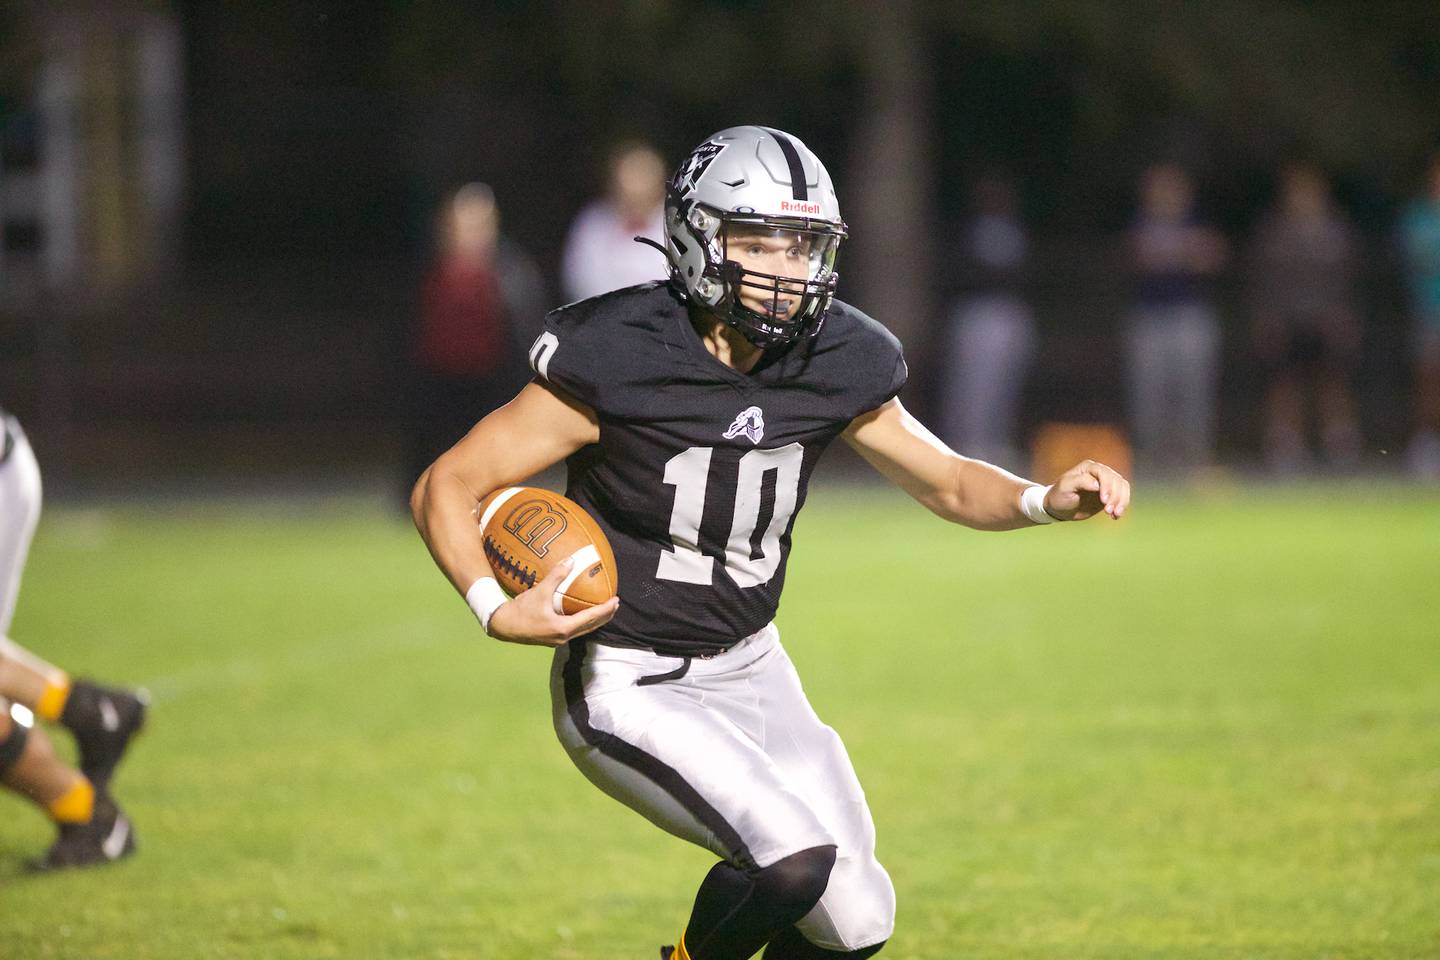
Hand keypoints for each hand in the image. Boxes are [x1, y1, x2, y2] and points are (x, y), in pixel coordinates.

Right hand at [486, 558, 619, 645]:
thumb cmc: (521, 610)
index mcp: (563, 628)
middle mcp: (563, 637)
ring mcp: (558, 639)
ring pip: (583, 630)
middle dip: (604, 616)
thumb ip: (556, 576)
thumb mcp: (540, 591)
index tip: (616, 601)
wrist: (502, 626)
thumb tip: (571, 560)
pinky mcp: (552, 638)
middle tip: (615, 604)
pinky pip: (574, 630)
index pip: (591, 618)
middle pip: (591, 627)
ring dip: (595, 620)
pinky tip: (583, 614)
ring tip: (604, 610)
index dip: (605, 609)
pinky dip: (583, 622)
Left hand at [1045, 460, 1130, 520]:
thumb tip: (1097, 484)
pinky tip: (1116, 516)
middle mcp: (1099, 472)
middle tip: (1108, 511)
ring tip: (1114, 514)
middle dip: (1115, 496)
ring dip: (1121, 501)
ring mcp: (1106, 483)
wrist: (1060, 508)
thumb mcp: (1065, 487)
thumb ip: (1080, 482)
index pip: (1104, 473)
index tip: (1104, 501)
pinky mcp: (1110, 494)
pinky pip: (1122, 496)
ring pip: (1122, 487)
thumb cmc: (1059, 496)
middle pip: (1116, 480)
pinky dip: (1122, 505)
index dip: (1107, 486)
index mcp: (1088, 467)